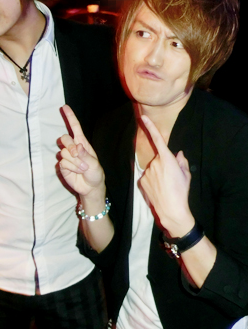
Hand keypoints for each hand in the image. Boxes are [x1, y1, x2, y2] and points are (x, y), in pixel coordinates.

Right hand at [59, 105, 104, 198]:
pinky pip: (63, 162)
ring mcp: (67, 156)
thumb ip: (85, 155)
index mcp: (82, 143)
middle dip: (70, 147)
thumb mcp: (94, 164)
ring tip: (82, 168)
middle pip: (64, 139)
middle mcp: (73, 148)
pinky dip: (71, 168)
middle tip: (78, 155)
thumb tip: (77, 147)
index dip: (70, 117)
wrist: (90, 187)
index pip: (74, 127)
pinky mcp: (62, 165)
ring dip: (75, 162)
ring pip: (64, 153)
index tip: (64, 107)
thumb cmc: (95, 172)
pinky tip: (77, 171)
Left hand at [139, 115, 193, 235]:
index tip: (144, 118)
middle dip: (164, 165)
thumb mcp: (186, 175)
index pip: (158, 140)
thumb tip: (178, 154)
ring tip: (166, 186)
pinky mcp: (142, 181)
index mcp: (167, 159)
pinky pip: (148, 177)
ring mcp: (147, 172)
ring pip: (153, 169)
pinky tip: (159, 190)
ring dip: (158, 174)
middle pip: (159, 159)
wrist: (171, 210)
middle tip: (172, 178)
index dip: (151, 128)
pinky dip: (153, 181)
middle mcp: (154, 163)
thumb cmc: (181, 192)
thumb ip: (181, 162)